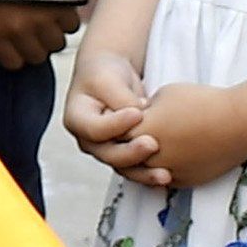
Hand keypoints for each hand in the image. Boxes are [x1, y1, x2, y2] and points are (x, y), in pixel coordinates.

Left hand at [0, 0, 82, 72]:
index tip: (20, 46)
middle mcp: (18, 29)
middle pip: (37, 56)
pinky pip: (71, 25)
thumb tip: (6, 48)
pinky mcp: (62, 7)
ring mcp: (42, 19)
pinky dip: (67, 18)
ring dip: (53, 32)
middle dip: (36, 44)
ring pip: (57, 43)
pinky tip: (58, 5)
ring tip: (47, 15)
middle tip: (35, 29)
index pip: (13, 63)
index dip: (18, 54)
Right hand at [63, 50, 164, 184]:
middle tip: (153, 144)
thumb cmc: (105, 73)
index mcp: (77, 119)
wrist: (113, 74)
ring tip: (164, 174)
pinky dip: (151, 172)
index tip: (137, 114)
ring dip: (144, 172)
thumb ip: (120, 99)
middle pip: (108, 154)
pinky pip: (136, 167)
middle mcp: (90, 140)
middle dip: (131, 154)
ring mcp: (107, 149)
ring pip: (123, 167)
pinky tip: (169, 173)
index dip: (116, 125)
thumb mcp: (108, 79)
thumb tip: (139, 116)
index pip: (95, 129)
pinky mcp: (126, 152)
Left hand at [124, 81, 246, 192]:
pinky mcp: (186, 181)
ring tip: (145, 149)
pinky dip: (161, 171)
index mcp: (141, 131)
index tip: (121, 120)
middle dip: (124, 148)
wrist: (238, 123)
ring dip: (141, 164)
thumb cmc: (203, 102)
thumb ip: (145, 108)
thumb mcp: (166, 93)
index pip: (115, 135)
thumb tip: (140, 117)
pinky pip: (165, 180)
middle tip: (128, 138)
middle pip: (124, 158)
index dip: (116, 128)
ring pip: (143, 174)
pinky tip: (164, 160)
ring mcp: (169, 172)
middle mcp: (151, 157)